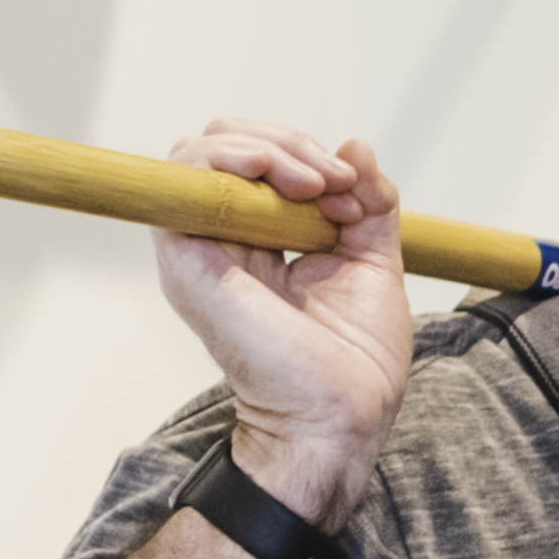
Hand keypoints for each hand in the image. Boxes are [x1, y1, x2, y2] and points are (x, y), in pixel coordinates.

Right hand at [152, 121, 413, 521]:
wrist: (339, 415)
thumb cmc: (354, 362)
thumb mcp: (373, 262)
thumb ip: (370, 203)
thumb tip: (356, 146)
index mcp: (259, 243)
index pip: (255, 162)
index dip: (303, 154)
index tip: (353, 188)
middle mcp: (221, 242)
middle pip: (223, 145)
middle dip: (287, 143)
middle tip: (336, 180)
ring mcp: (199, 248)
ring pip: (200, 152)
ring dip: (268, 148)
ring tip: (315, 183)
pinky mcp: (186, 258)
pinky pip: (185, 179)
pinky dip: (234, 159)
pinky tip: (287, 181)